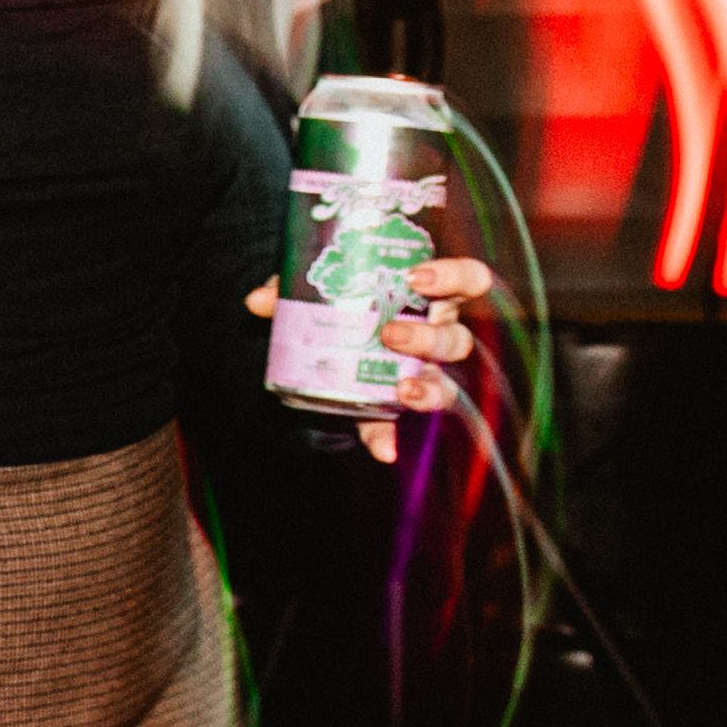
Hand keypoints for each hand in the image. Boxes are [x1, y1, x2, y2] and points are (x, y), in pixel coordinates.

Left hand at [245, 250, 494, 466]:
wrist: (326, 335)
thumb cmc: (343, 299)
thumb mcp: (320, 289)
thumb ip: (293, 291)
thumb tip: (257, 300)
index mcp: (429, 298)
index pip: (469, 280)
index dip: (456, 277)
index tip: (419, 278)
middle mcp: (438, 336)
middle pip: (457, 339)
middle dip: (429, 338)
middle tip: (391, 334)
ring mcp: (423, 375)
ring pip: (447, 386)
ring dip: (428, 391)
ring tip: (402, 392)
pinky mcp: (394, 405)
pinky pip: (398, 423)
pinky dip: (386, 436)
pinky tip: (382, 449)